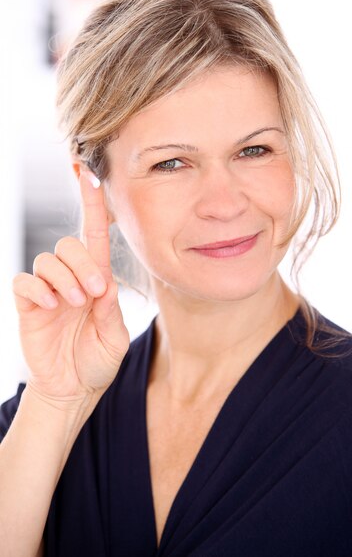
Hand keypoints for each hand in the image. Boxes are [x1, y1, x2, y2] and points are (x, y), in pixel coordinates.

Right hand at [12, 170, 129, 403]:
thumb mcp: (114, 337)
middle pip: (70, 244)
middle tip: (93, 294)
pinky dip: (37, 289)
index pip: (94, 235)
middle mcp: (71, 279)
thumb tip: (103, 281)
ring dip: (65, 278)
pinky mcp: (27, 304)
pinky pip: (25, 281)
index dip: (93, 205)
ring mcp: (48, 290)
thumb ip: (110, 309)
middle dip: (83, 264)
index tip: (90, 175)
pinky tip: (49, 306)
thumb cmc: (97, 361)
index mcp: (97, 281)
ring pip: (48, 259)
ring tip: (75, 305)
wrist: (73, 389)